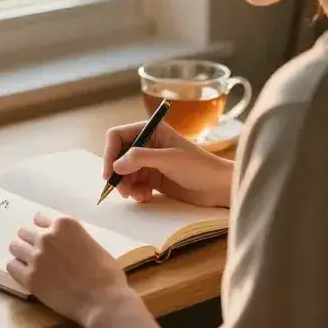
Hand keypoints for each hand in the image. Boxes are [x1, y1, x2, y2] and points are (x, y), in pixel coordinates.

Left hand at [7, 212, 129, 325]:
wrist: (103, 300)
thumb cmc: (106, 274)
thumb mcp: (91, 244)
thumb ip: (73, 239)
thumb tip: (64, 244)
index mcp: (64, 225)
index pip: (39, 219)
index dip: (43, 231)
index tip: (47, 241)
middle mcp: (47, 236)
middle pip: (24, 232)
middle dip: (30, 242)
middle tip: (39, 255)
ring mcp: (36, 256)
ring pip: (15, 247)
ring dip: (21, 254)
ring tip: (31, 265)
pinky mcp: (29, 277)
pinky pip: (11, 266)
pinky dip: (18, 270)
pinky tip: (27, 276)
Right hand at [103, 120, 232, 207]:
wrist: (218, 187)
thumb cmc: (198, 167)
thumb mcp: (168, 159)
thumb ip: (140, 158)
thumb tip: (116, 165)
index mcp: (151, 130)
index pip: (117, 136)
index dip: (110, 153)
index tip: (109, 173)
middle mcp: (147, 143)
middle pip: (118, 156)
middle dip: (118, 174)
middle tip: (122, 191)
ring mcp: (150, 162)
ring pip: (124, 172)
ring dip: (126, 185)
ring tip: (137, 196)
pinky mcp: (153, 178)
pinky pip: (134, 184)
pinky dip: (136, 192)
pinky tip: (145, 197)